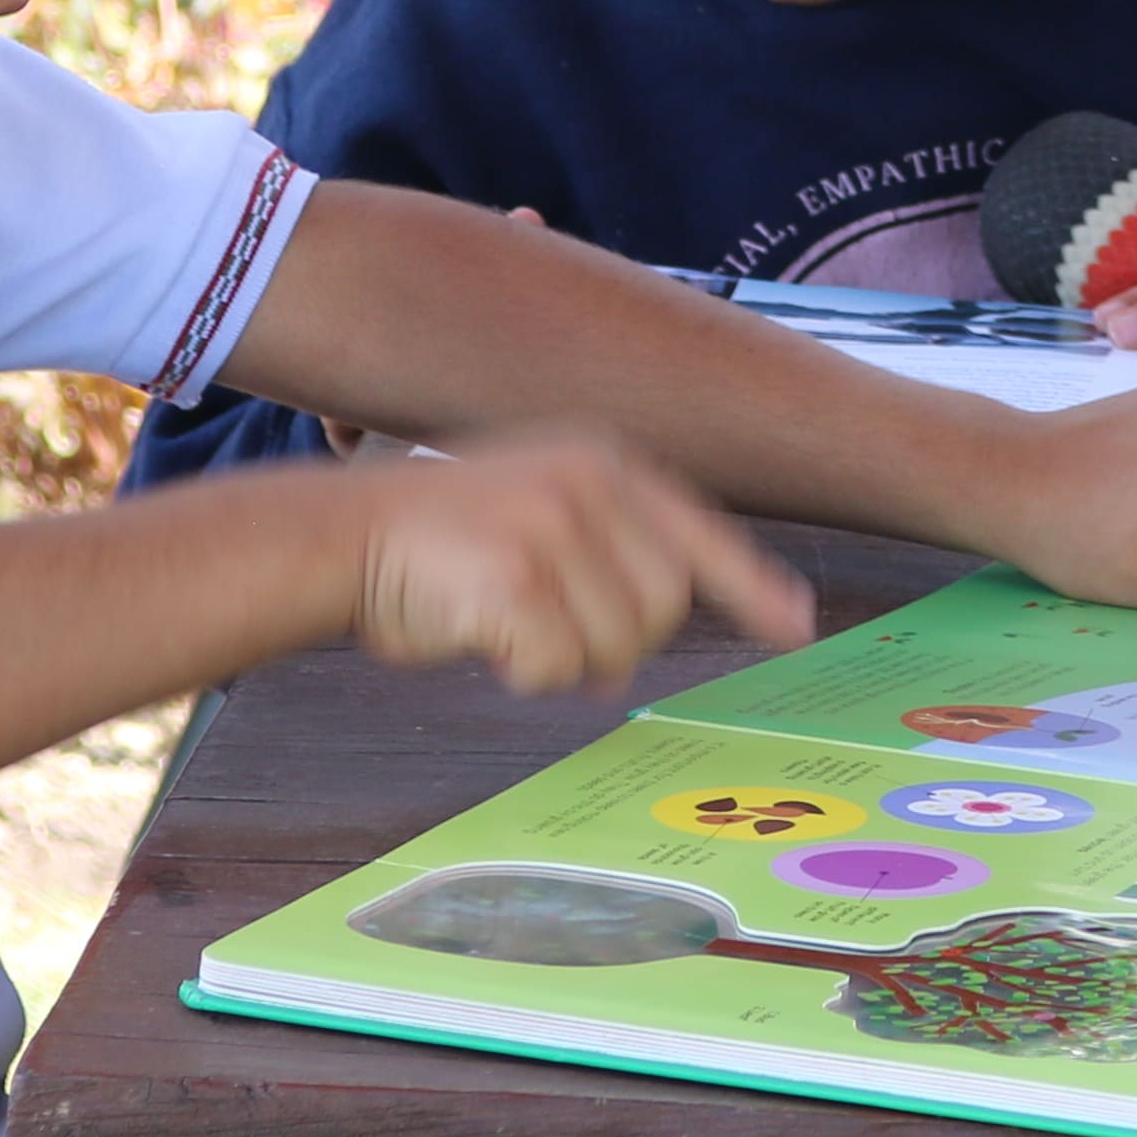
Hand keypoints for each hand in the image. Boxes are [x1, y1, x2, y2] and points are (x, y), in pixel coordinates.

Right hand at [348, 435, 811, 695]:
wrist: (342, 536)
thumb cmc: (435, 540)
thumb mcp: (536, 507)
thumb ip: (605, 551)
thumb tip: (641, 642)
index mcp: (603, 465)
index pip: (701, 534)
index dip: (751, 586)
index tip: (794, 626)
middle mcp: (590, 486)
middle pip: (664, 609)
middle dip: (616, 640)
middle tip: (551, 630)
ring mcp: (556, 528)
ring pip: (615, 646)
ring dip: (562, 658)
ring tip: (504, 620)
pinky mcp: (519, 576)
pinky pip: (557, 667)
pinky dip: (523, 671)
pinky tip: (479, 634)